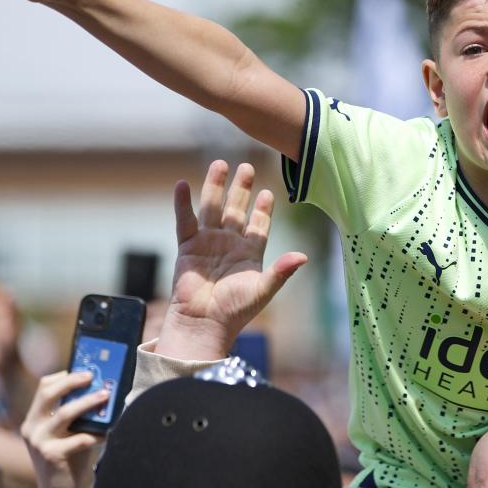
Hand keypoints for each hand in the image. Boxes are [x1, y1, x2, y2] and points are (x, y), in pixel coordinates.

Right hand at [20, 372, 104, 487]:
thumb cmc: (70, 462)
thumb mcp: (70, 434)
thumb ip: (78, 416)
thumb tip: (103, 389)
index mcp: (34, 420)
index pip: (44, 387)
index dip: (65, 375)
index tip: (87, 370)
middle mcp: (32, 428)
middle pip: (49, 393)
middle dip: (73, 381)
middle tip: (94, 377)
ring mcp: (39, 442)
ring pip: (65, 413)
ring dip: (89, 403)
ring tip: (106, 396)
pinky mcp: (52, 456)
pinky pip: (79, 438)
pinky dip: (97, 434)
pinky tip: (109, 433)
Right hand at [155, 160, 306, 359]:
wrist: (204, 323)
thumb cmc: (235, 310)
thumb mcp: (263, 289)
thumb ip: (281, 271)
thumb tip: (304, 256)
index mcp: (250, 253)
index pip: (258, 225)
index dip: (263, 209)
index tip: (268, 192)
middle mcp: (229, 244)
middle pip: (236, 209)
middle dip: (241, 188)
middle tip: (247, 166)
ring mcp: (208, 243)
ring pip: (213, 208)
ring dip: (216, 186)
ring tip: (220, 164)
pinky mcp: (187, 247)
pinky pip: (185, 220)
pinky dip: (183, 203)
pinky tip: (183, 184)